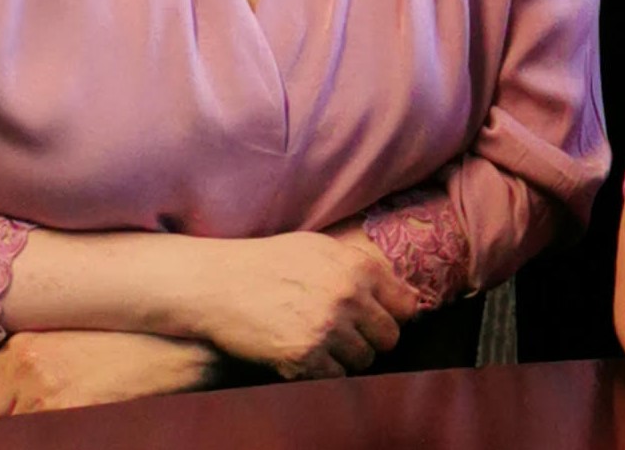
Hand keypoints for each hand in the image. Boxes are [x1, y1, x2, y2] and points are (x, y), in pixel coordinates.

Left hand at [0, 331, 217, 420]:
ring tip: (45, 432)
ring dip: (15, 437)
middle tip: (11, 437)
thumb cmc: (135, 343)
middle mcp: (26, 363)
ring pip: (3, 432)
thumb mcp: (75, 340)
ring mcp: (44, 387)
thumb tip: (13, 397)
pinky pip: (32, 437)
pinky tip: (60, 434)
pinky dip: (37, 439)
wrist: (181, 342)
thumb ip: (37, 361)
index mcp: (23, 345)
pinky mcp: (68, 407)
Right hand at [185, 231, 422, 379]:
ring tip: (325, 343)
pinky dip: (325, 371)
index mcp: (358, 269)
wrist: (217, 284)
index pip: (406, 306)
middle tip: (351, 335)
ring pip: (364, 360)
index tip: (380, 318)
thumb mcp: (321, 248)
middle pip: (389, 338)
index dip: (395, 314)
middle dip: (373, 338)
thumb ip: (361, 267)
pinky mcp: (303, 357)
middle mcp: (348, 299)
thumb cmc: (269, 262)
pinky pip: (335, 377)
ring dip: (348, 356)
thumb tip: (404, 292)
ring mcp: (326, 330)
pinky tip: (308, 354)